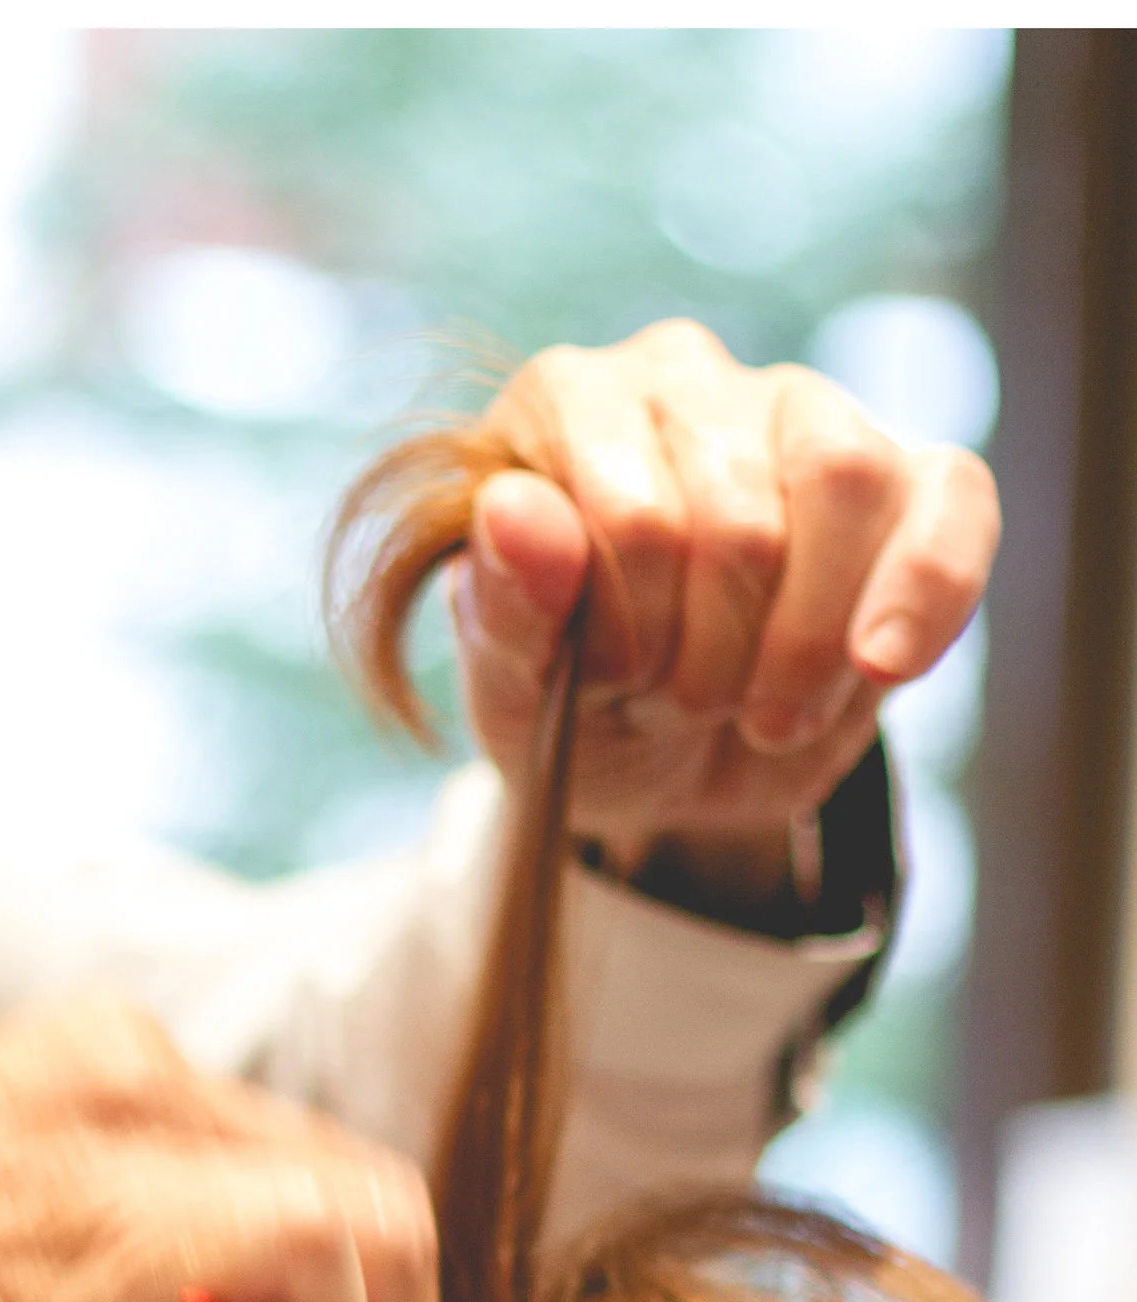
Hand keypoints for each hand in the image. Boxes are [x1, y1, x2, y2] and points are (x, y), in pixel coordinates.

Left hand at [449, 317, 997, 869]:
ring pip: (845, 484)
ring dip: (801, 646)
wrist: (661, 769)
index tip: (608, 687)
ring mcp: (803, 411)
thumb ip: (503, 608)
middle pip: (735, 520)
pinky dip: (924, 597)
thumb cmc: (572, 706)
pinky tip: (880, 668)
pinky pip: (952, 501)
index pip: (630, 516)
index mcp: (563, 407)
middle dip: (706, 661)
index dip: (634, 637)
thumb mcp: (515, 692)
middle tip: (674, 706)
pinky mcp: (911, 474)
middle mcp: (682, 377)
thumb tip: (514, 511)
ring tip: (756, 711)